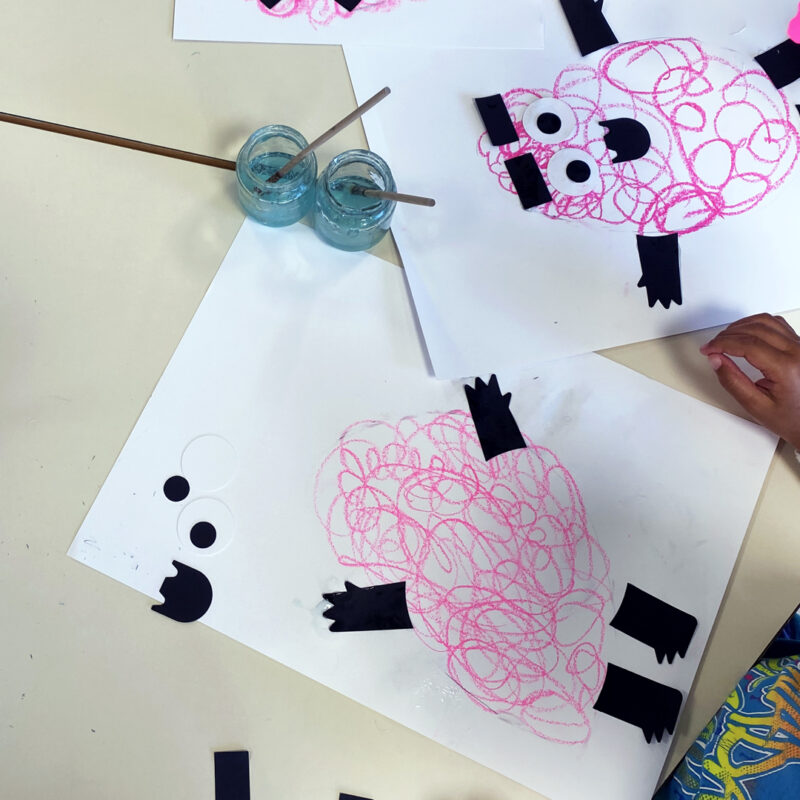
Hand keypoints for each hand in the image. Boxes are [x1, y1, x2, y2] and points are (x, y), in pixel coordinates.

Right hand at [700, 313, 799, 448]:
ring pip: (765, 321)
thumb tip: (716, 360)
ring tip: (725, 339)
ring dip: (741, 326)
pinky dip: (756, 324)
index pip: (748, 344)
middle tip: (712, 346)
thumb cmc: (791, 418)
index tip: (708, 349)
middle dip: (727, 335)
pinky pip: (776, 324)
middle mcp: (798, 352)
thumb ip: (733, 381)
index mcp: (787, 368)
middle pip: (755, 329)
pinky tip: (744, 333)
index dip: (722, 343)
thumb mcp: (756, 406)